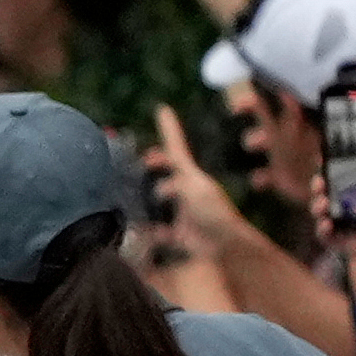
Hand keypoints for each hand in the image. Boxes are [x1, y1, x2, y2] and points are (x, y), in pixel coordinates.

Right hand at [145, 107, 248, 253]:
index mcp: (191, 177)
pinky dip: (149, 232)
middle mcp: (187, 192)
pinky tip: (138, 234)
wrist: (227, 246)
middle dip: (151, 167)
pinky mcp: (181, 235)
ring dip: (145, 199)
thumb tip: (157, 177)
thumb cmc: (214, 213)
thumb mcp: (193, 189)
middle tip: (138, 163)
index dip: (168, 129)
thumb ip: (174, 180)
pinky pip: (159, 231)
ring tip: (128, 197)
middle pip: (165, 173)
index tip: (162, 109)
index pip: (176, 148)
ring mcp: (184, 213)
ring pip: (159, 200)